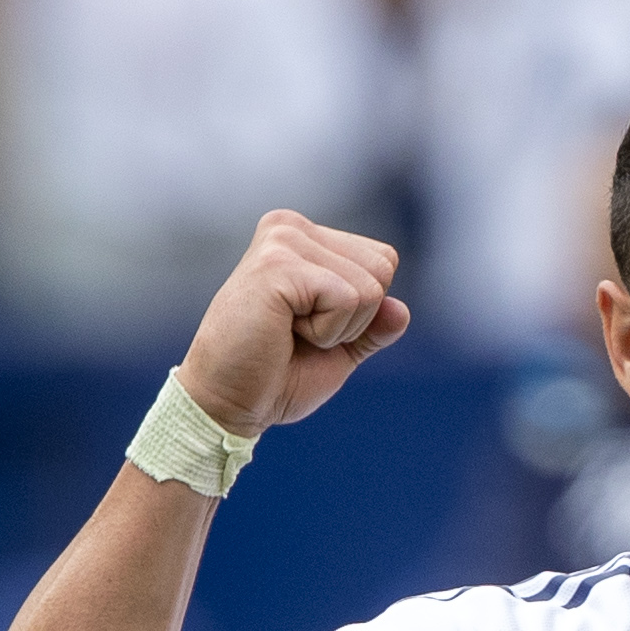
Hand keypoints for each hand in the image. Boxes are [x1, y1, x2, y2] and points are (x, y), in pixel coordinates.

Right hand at [177, 212, 410, 436]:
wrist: (227, 403)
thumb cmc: (276, 375)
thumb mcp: (340, 348)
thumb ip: (374, 327)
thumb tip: (402, 310)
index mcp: (304, 237)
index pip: (383, 261)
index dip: (363, 311)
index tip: (311, 326)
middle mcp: (290, 227)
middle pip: (382, 270)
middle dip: (355, 319)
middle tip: (298, 333)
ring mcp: (282, 240)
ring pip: (369, 288)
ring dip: (337, 329)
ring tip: (288, 332)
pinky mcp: (278, 264)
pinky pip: (348, 300)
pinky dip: (326, 333)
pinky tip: (283, 333)